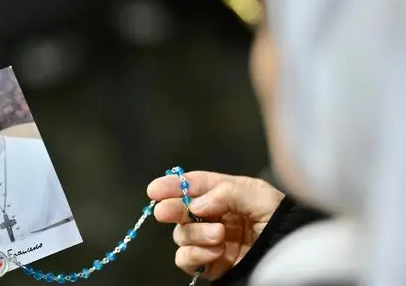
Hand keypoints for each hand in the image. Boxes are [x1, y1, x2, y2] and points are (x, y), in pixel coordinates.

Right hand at [147, 171, 283, 279]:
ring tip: (219, 236)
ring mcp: (210, 240)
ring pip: (182, 235)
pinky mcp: (210, 264)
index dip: (172, 185)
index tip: (154, 190)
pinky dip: (195, 255)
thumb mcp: (258, 195)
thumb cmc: (280, 219)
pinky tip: (215, 252)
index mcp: (224, 193)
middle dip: (171, 209)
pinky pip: (187, 259)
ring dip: (195, 234)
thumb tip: (195, 205)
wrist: (294, 252)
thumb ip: (225, 193)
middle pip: (180, 210)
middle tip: (165, 213)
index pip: (193, 185)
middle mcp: (214, 216)